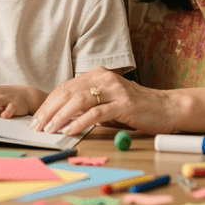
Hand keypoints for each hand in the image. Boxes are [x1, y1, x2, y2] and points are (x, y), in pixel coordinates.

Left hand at [30, 67, 175, 136]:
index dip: (49, 103)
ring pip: (79, 100)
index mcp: (97, 74)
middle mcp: (104, 77)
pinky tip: (70, 130)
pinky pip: (96, 113)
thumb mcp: (107, 102)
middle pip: (68, 92)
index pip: (65, 87)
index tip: (38, 118)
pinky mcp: (124, 104)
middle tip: (38, 126)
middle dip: (50, 110)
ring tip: (50, 129)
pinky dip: (80, 122)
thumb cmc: (135, 107)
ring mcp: (114, 89)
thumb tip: (61, 118)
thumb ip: (87, 105)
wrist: (166, 107)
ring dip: (61, 116)